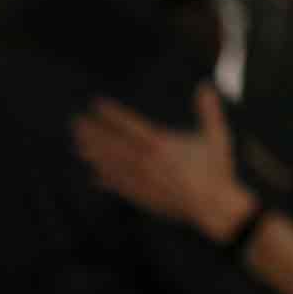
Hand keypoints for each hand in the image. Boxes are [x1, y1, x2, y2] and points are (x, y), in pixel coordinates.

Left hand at [74, 83, 254, 240]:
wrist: (215, 208)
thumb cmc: (217, 170)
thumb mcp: (217, 137)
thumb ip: (208, 110)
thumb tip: (204, 85)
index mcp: (162, 145)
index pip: (130, 125)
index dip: (112, 114)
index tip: (96, 104)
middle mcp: (147, 163)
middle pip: (113, 145)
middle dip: (93, 133)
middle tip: (75, 122)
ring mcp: (142, 181)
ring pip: (112, 165)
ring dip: (94, 154)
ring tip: (77, 144)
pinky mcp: (143, 198)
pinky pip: (120, 187)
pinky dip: (106, 180)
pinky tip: (93, 175)